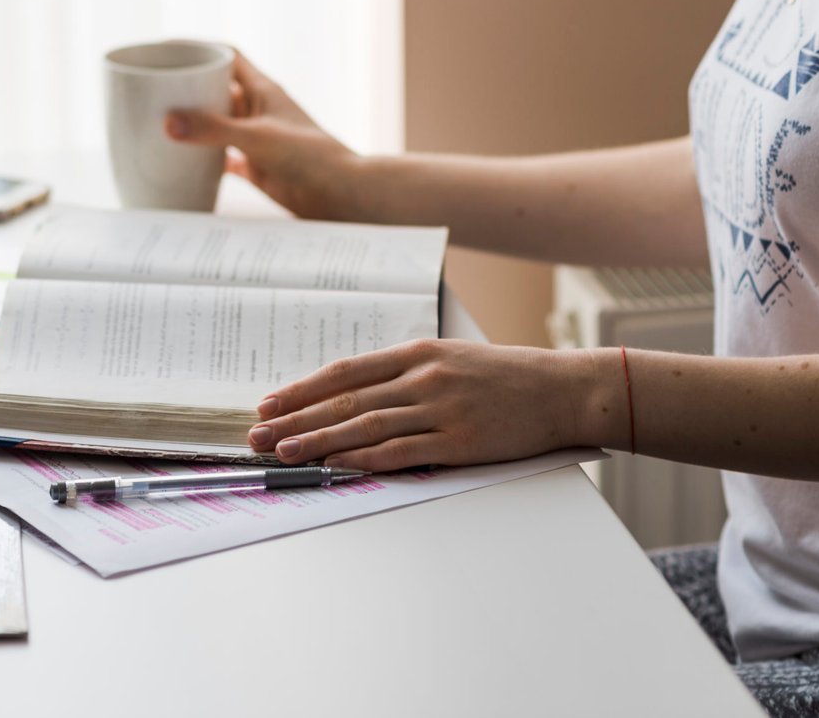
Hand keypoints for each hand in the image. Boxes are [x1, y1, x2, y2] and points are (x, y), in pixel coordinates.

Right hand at [164, 50, 361, 220]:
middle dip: (188, 88)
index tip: (168, 49)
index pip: (228, 55)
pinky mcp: (258, 166)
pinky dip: (203, 160)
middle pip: (217, 89)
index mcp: (263, 90)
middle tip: (153, 91)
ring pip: (218, 124)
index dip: (200, 48)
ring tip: (158, 125)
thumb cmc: (312, 157)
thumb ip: (214, 130)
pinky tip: (182, 165)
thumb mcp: (258, 138)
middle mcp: (259, 110)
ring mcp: (258, 138)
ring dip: (194, 124)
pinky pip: (223, 158)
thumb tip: (169, 122)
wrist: (341, 195)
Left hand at [246, 340, 590, 471]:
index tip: (268, 404)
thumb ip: (404, 374)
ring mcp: (441, 408)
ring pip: (364, 425)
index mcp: (417, 353)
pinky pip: (401, 451)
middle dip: (295, 418)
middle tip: (256, 435)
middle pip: (345, 399)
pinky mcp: (460, 440)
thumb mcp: (450, 359)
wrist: (562, 390)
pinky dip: (363, 459)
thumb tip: (351, 396)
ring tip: (282, 452)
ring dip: (318, 440)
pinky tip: (335, 466)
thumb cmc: (505, 377)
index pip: (344, 372)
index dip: (301, 389)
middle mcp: (423, 376)